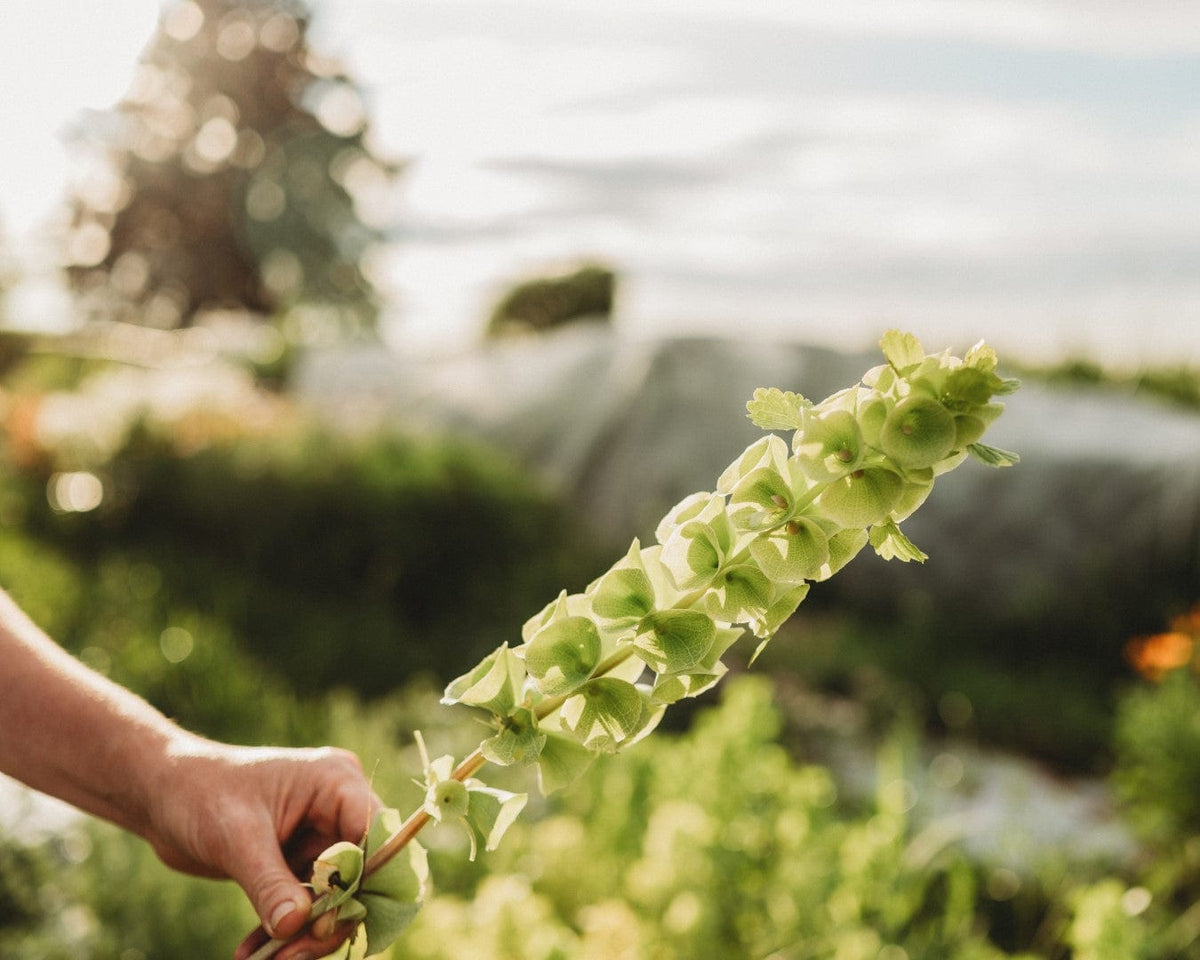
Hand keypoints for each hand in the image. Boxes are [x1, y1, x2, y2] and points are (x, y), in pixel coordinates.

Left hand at [141, 741, 379, 959]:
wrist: (163, 794)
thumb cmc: (201, 794)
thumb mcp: (237, 839)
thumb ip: (270, 883)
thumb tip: (297, 927)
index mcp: (337, 783)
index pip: (376, 835)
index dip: (368, 881)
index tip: (333, 923)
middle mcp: (337, 808)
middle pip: (361, 874)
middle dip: (329, 920)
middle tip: (291, 956)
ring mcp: (319, 835)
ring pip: (335, 897)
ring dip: (304, 934)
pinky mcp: (299, 860)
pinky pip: (306, 903)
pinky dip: (283, 931)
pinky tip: (251, 953)